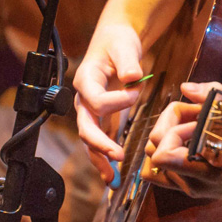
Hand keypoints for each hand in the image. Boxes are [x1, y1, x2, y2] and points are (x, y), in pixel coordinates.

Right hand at [73, 22, 144, 181]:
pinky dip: (105, 159)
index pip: (97, 101)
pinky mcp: (102, 119)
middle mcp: (84, 99)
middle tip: (118, 156)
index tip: (137, 90)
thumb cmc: (118, 41)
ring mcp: (91, 111)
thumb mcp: (124, 45)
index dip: (119, 101)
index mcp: (86, 80)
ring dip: (100, 160)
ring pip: (90, 140)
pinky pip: (100, 141)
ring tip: (111, 180)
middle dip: (100, 144)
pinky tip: (112, 176)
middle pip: (85, 126)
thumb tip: (133, 77)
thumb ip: (128, 61)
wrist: (114, 42)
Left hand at [144, 82, 221, 199]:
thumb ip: (211, 93)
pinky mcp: (192, 187)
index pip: (160, 153)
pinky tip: (192, 140)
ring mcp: (190, 188)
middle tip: (198, 117)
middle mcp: (192, 184)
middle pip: (153, 150)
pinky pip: (164, 171)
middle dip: (171, 126)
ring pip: (154, 162)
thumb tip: (186, 88)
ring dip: (168, 140)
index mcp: (203, 170)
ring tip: (194, 129)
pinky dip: (170, 153)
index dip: (173, 127)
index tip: (199, 119)